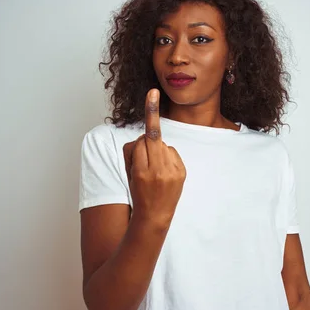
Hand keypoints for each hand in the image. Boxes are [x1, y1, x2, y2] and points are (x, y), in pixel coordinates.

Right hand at [122, 89, 185, 228]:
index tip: (153, 93)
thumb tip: (145, 137)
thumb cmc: (137, 192)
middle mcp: (157, 170)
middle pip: (151, 137)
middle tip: (150, 118)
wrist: (154, 216)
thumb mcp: (128, 173)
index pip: (141, 139)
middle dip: (150, 123)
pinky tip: (164, 170)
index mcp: (140, 170)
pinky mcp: (181, 172)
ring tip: (155, 169)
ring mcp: (171, 172)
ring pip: (162, 144)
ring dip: (156, 150)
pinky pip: (172, 152)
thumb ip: (133, 153)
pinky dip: (167, 156)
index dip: (148, 114)